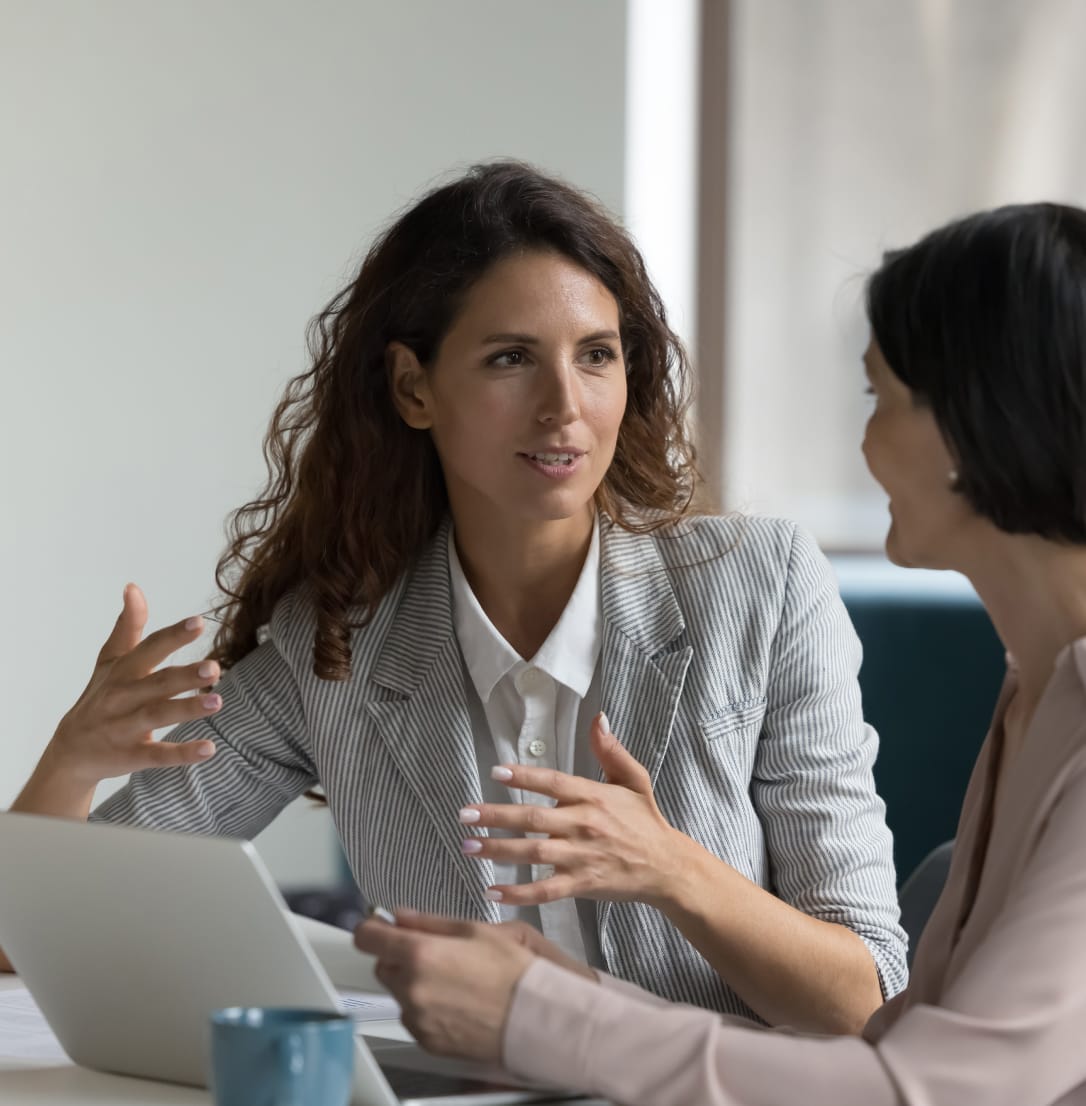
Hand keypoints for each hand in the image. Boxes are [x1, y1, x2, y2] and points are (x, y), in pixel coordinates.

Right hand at [46, 584, 221, 786]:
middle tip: (215, 667)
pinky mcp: (131, 756)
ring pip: (157, 716)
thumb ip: (128, 626)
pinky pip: (158, 755)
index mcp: (123, 672)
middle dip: (185, 675)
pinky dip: (183, 753)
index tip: (199, 622)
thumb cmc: (100, 697)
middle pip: (157, 683)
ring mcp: (125, 728)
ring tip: (217, 702)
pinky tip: (209, 748)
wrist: (69, 752)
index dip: (173, 636)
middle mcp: (123, 697)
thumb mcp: (110, 661)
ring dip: (187, 709)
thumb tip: (133, 587)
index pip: (150, 649)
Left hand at [353, 910, 540, 1062]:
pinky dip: (426, 1008)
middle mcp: (411, 988)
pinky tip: (455, 1002)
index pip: (367, 938)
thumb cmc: (511, 970)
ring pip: (399, 992)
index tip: (381, 926)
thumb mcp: (474, 930)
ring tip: (452, 980)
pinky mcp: (426, 1040)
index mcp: (420, 954)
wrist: (532, 1016)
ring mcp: (417, 1018)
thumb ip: (429, 922)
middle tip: (434, 952)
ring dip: (413, 983)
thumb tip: (399, 916)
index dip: (373, 928)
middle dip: (400, 955)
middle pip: (382, 965)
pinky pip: (414, 1018)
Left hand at [459, 713, 681, 907]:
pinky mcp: (582, 884)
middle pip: (533, 818)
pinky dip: (519, 893)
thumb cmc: (646, 822)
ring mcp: (581, 857)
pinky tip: (493, 892)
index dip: (524, 777)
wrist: (667, 867)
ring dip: (498, 851)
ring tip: (468, 846)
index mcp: (593, 796)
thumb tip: (598, 718)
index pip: (553, 782)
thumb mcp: (634, 780)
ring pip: (533, 853)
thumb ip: (611, 750)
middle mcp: (584, 825)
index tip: (496, 772)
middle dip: (496, 816)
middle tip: (464, 814)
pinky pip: (545, 890)